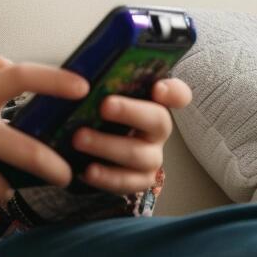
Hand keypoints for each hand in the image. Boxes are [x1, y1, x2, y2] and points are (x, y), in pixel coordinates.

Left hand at [71, 78, 191, 193]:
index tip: (158, 88)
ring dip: (107, 146)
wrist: (93, 152)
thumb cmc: (100, 114)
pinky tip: (87, 170)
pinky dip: (106, 176)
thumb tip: (79, 74)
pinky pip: (127, 182)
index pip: (177, 93)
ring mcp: (152, 156)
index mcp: (153, 101)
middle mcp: (158, 128)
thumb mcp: (103, 96)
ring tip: (79, 139)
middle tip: (104, 106)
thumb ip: (103, 85)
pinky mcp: (140, 180)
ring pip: (138, 153)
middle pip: (157, 119)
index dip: (172, 91)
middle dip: (130, 112)